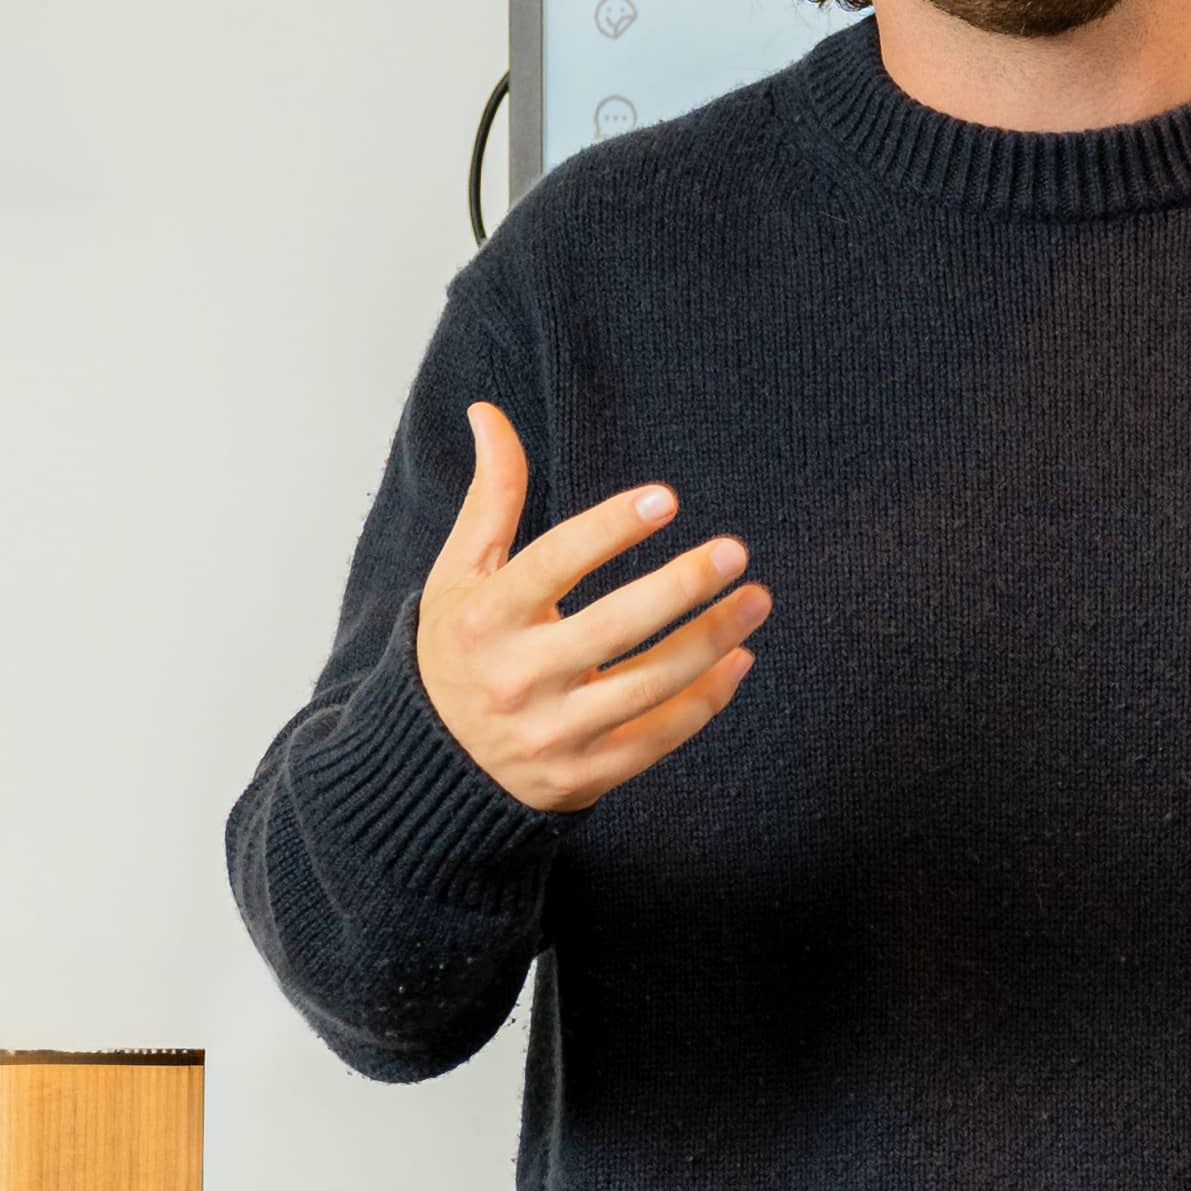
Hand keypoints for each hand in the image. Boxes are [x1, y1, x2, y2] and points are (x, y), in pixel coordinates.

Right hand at [414, 400, 764, 811]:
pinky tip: (738, 660)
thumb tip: (489, 413)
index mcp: (484, 620)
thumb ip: (491, 499)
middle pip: (612, 629)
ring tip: (756, 599)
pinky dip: (705, 701)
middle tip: (734, 550)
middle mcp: (516, 678)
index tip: (666, 498)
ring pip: (647, 686)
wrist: (434, 764)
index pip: (552, 565)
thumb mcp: (461, 574)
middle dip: (681, 587)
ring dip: (712, 641)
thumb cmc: (461, 648)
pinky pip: (658, 738)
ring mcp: (552, 733)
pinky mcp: (582, 776)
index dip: (609, 529)